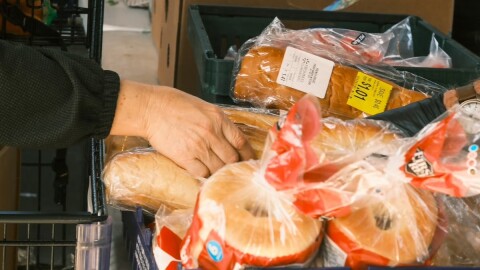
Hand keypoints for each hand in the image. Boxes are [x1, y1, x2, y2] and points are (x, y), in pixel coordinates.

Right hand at [110, 80, 254, 176]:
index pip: (241, 141)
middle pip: (232, 158)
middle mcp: (212, 133)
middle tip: (234, 171)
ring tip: (219, 174)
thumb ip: (218, 122)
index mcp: (219, 119)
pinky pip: (201, 173)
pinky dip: (204, 176)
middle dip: (235, 166)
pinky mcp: (185, 158)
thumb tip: (229, 138)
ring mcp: (199, 147)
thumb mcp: (204, 107)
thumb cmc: (175, 104)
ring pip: (218, 168)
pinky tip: (204, 174)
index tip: (249, 160)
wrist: (151, 109)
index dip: (248, 154)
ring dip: (220, 173)